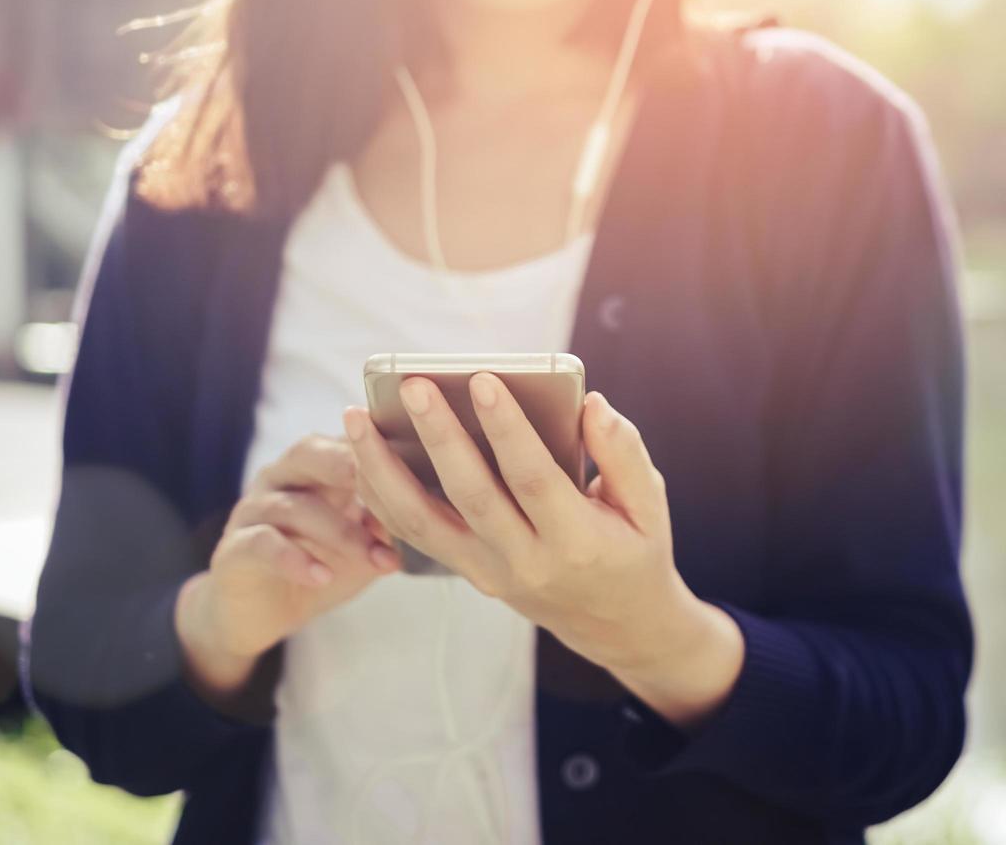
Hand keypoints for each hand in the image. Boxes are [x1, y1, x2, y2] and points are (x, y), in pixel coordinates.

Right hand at [176, 434, 401, 705]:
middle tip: (384, 481)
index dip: (381, 444)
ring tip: (375, 557)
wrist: (262, 612)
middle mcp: (283, 477)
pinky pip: (263, 545)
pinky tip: (322, 576)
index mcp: (317, 466)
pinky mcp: (234, 548)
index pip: (347, 438)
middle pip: (310, 452)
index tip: (421, 456)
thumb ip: (394, 517)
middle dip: (349, 464)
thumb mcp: (365, 540)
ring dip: (340, 532)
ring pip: (295, 505)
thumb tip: (444, 502)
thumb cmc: (323, 563)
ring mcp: (254, 509)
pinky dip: (295, 559)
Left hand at [343, 376, 743, 726]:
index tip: (483, 381)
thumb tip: (591, 404)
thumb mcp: (649, 506)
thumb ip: (624, 454)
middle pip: (470, 495)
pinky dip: (380, 496)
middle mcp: (526, 562)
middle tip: (413, 386)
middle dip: (438, 436)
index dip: (507, 429)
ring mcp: (490, 572)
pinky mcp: (469, 573)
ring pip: (421, 522)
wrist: (618, 624)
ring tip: (356, 417)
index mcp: (577, 540)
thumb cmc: (634, 550)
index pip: (533, 478)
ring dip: (382, 469)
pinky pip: (413, 536)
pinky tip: (361, 456)